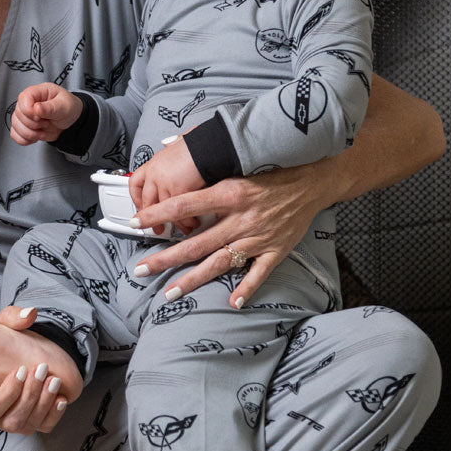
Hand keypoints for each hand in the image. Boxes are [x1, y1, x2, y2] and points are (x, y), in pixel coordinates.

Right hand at [0, 306, 68, 434]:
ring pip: (28, 425)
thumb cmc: (1, 344)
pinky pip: (44, 427)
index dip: (6, 394)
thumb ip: (11, 318)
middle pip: (11, 420)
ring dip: (43, 403)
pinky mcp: (33, 422)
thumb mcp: (0, 327)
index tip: (20, 370)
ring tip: (52, 380)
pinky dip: (54, 414)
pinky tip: (61, 398)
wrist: (19, 354)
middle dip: (29, 396)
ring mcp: (15, 421)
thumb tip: (28, 313)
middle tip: (41, 370)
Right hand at [10, 83, 82, 144]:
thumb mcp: (64, 106)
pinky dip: (25, 140)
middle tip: (47, 123)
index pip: (23, 99)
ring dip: (30, 134)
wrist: (71, 122)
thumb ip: (50, 107)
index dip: (29, 111)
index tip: (40, 117)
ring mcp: (24, 115)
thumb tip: (36, 108)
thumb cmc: (69, 108)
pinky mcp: (23, 126)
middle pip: (18, 114)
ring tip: (43, 131)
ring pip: (15, 126)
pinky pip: (15, 135)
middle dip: (33, 124)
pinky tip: (36, 137)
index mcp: (37, 92)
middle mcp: (28, 102)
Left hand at [128, 134, 204, 233]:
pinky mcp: (177, 189)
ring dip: (173, 222)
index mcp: (155, 162)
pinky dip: (185, 220)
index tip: (142, 208)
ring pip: (162, 210)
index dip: (137, 198)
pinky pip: (177, 211)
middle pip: (147, 201)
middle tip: (157, 228)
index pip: (135, 183)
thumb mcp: (179, 146)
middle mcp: (156, 172)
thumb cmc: (200, 144)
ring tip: (181, 228)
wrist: (210, 143)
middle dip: (151, 219)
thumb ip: (172, 152)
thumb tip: (170, 147)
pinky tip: (192, 223)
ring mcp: (164, 181)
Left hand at [131, 162, 330, 307]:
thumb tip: (174, 148)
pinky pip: (258, 273)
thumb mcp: (239, 162)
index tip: (135, 222)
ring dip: (192, 280)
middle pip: (196, 243)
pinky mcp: (276, 249)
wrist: (314, 178)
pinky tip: (232, 302)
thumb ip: (210, 168)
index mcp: (229, 192)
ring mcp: (258, 237)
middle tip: (142, 269)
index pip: (184, 205)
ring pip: (219, 262)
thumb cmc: (274, 168)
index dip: (157, 214)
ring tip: (170, 293)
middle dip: (165, 258)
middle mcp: (241, 217)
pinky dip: (246, 289)